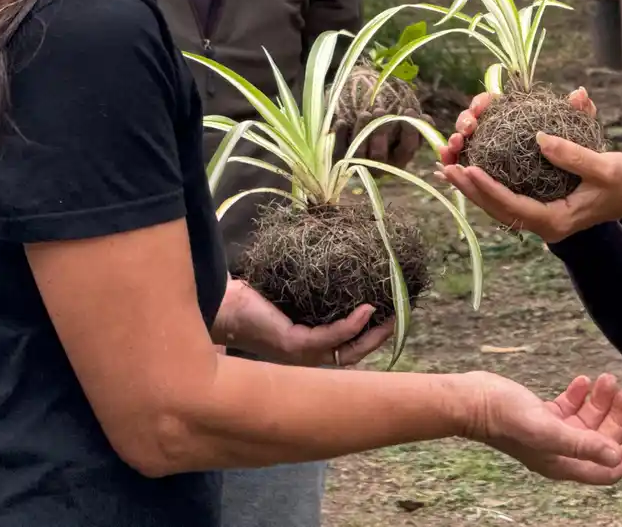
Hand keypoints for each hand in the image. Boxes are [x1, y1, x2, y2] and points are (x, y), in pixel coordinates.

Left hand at [213, 279, 392, 366]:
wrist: (222, 305)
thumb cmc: (253, 298)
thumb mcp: (293, 296)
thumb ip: (314, 293)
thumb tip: (335, 263)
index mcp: (309, 348)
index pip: (348, 349)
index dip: (371, 336)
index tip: (391, 314)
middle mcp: (307, 357)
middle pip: (354, 355)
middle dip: (379, 338)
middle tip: (399, 316)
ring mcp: (301, 354)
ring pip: (347, 352)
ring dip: (372, 334)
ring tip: (390, 314)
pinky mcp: (293, 344)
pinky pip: (330, 339)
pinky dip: (351, 326)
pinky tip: (366, 310)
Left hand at [335, 110, 423, 168]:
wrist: (358, 134)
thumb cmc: (387, 131)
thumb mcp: (402, 129)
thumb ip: (415, 126)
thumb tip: (427, 120)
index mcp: (398, 160)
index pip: (407, 149)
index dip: (410, 130)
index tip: (409, 109)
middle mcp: (379, 167)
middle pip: (380, 154)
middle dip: (381, 131)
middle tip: (380, 111)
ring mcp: (358, 164)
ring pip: (360, 152)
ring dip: (362, 131)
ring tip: (365, 113)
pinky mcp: (339, 159)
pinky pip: (339, 150)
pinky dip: (340, 135)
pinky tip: (342, 121)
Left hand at [438, 88, 621, 243]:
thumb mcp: (604, 167)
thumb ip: (573, 155)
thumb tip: (540, 138)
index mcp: (555, 221)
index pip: (514, 206)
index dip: (489, 189)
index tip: (470, 169)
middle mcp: (543, 224)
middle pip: (497, 209)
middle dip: (470, 189)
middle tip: (446, 169)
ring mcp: (540, 217)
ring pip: (498, 205)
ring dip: (473, 188)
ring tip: (448, 170)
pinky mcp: (540, 205)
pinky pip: (506, 197)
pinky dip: (487, 185)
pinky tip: (470, 170)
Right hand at [465, 370, 621, 483]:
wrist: (473, 400)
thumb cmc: (505, 416)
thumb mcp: (547, 429)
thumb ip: (582, 444)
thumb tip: (617, 457)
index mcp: (564, 464)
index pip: (609, 468)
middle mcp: (561, 452)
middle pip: (602, 441)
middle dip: (618, 417)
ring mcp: (552, 433)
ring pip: (589, 421)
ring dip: (601, 401)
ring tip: (606, 379)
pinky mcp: (542, 415)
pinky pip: (571, 408)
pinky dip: (581, 395)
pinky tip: (583, 380)